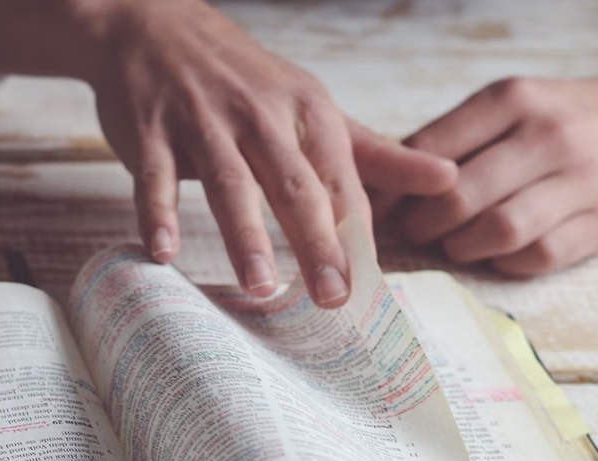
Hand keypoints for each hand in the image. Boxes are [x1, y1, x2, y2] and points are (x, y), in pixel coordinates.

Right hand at [0, 0, 456, 306]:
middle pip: (294, 184)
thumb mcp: (313, 106)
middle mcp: (260, 113)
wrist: (153, 24)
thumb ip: (375, 153)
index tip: (364, 290)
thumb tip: (447, 178)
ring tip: (260, 287)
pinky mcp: (150, 129)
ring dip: (245, 235)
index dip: (353, 236)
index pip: (339, 180)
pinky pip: (156, 175)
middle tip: (331, 297)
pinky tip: (162, 253)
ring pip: (229, 182)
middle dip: (314, 241)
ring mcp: (202, 119)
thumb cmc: (244, 80)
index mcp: (308, 109)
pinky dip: (157, 212)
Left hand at [380, 70, 597, 277]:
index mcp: (515, 99)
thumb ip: (460, 137)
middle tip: (416, 234)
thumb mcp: (520, 105)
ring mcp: (581, 179)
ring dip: (463, 247)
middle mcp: (548, 134)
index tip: (383, 207)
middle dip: (423, 225)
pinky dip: (506, 264)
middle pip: (458, 195)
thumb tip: (387, 182)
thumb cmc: (575, 118)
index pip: (431, 150)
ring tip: (455, 245)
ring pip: (497, 230)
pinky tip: (500, 255)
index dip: (397, 188)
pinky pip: (537, 257)